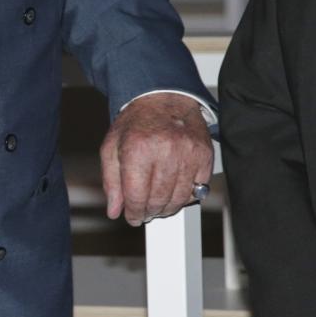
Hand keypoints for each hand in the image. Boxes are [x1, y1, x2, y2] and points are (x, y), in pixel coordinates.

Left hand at [100, 93, 213, 224]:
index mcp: (137, 148)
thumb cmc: (135, 124)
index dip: (134, 213)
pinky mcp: (204, 154)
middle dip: (150, 211)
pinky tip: (174, 191)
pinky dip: (186, 196)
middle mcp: (165, 150)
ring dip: (167, 208)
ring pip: (180, 198)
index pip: (137, 196)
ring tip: (158, 205)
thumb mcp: (111, 148)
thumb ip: (111, 181)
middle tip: (145, 212)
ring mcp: (188, 152)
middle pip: (159, 200)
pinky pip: (198, 188)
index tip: (133, 218)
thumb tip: (115, 211)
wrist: (162, 98)